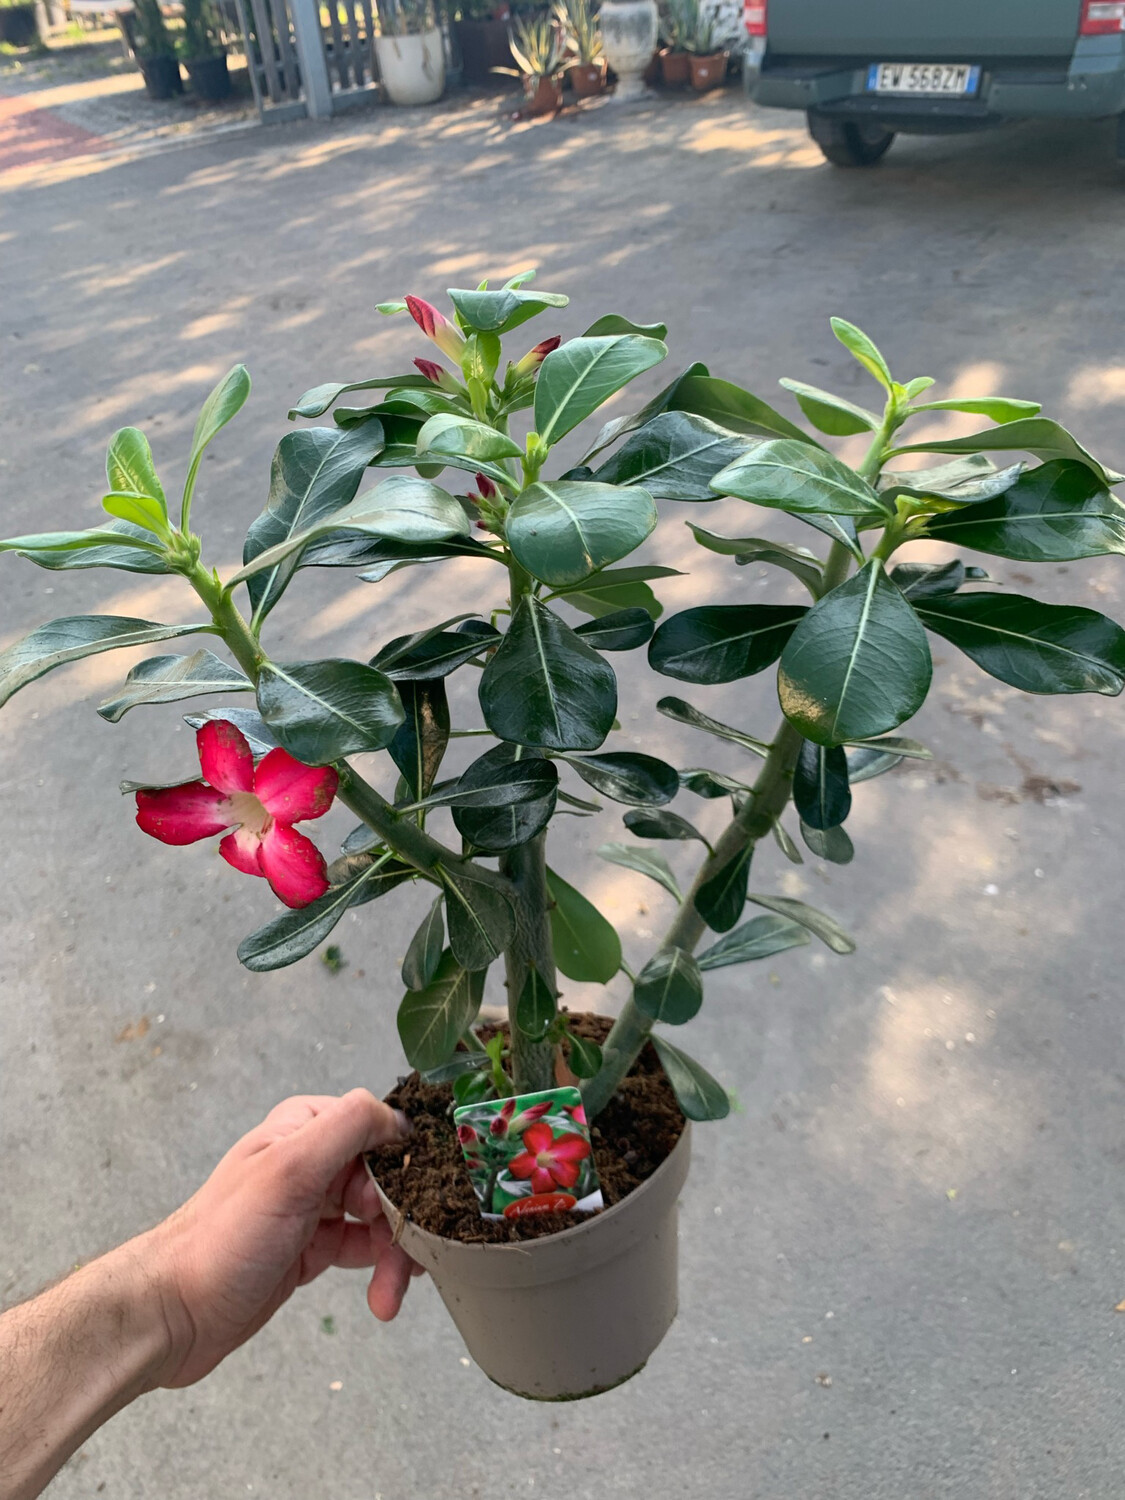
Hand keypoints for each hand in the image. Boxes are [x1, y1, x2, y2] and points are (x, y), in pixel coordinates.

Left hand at [146, 1089, 418, 1387]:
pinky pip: (363, 1250)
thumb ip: (347, 1128)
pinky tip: (382, 1298)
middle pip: (387, 1177)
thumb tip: (399, 1115)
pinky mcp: (310, 1249)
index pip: (379, 1127)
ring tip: (391, 1293)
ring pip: (380, 1219)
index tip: (400, 1203)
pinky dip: (380, 1273)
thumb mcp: (290, 1169)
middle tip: (408, 1255)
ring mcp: (312, 1206)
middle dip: (404, 1219)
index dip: (401, 1165)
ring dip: (395, 1255)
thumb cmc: (222, 1239)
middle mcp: (312, 1161)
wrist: (174, 1314)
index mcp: (306, 1127)